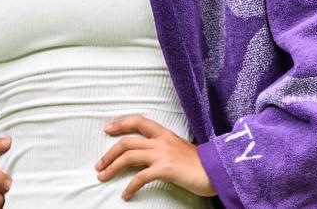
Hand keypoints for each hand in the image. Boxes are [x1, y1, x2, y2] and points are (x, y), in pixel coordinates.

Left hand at [96, 115, 215, 199]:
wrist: (217, 171)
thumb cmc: (200, 163)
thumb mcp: (179, 148)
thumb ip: (163, 146)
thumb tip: (147, 152)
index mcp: (164, 133)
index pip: (138, 121)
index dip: (121, 123)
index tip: (108, 129)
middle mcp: (161, 141)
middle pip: (127, 141)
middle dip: (109, 153)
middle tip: (99, 164)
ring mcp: (162, 154)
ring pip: (129, 156)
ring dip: (112, 167)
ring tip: (103, 176)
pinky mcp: (165, 169)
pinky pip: (141, 177)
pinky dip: (130, 186)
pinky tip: (126, 194)